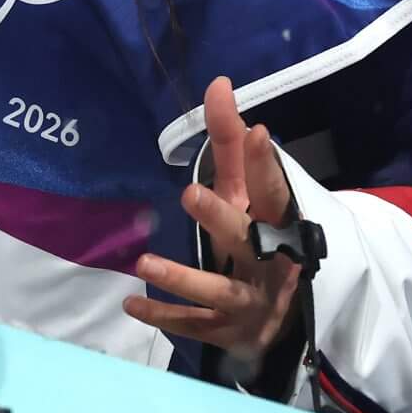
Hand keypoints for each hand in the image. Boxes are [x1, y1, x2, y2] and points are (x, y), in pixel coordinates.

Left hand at [122, 77, 301, 363]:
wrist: (280, 315)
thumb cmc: (258, 237)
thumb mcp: (247, 193)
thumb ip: (229, 143)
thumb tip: (217, 84)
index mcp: (278, 224)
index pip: (274, 192)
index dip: (267, 165)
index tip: (257, 133)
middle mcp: (269, 263)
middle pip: (246, 239)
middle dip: (220, 217)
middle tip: (190, 193)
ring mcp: (249, 301)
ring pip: (219, 291)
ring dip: (183, 278)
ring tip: (145, 262)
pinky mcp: (226, 329)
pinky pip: (193, 324)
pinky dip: (163, 316)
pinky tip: (131, 302)